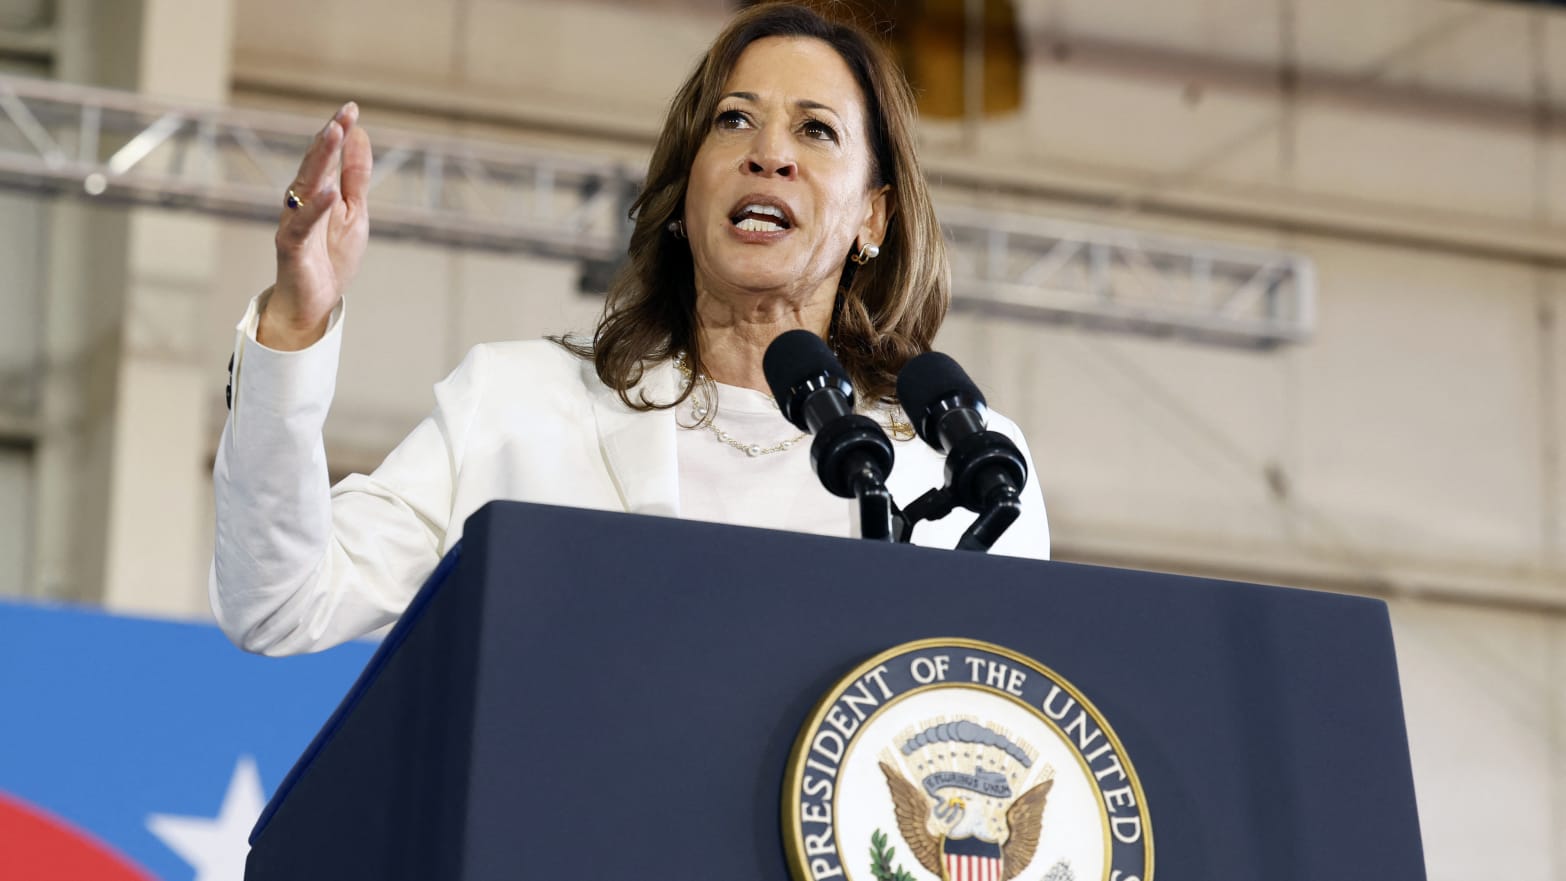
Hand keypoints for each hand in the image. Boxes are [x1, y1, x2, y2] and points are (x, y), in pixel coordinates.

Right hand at [259, 102, 371, 350]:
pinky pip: (301, 223)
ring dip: (319, 159)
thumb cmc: (330, 256)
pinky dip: (316, 207)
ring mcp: (294, 222)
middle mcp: (302, 201)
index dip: (338, 132)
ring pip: (304, 184)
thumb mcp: (355, 212)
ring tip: (334, 134)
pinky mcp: (291, 245)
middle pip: (314, 164)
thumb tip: (361, 136)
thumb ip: (356, 177)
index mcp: (318, 192)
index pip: (328, 156)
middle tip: (342, 114)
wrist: (315, 302)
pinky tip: (330, 191)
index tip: (351, 108)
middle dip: (328, 138)